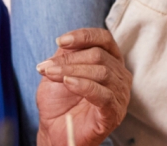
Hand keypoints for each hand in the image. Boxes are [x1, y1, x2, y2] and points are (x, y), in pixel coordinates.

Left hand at [35, 28, 130, 145]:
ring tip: (51, 75)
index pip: (104, 39)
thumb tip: (64, 43)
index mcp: (110, 61)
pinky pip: (104, 94)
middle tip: (47, 67)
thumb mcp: (60, 71)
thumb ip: (66, 55)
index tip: (60, 41)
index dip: (83, 36)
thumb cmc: (61, 101)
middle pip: (99, 55)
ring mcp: (120, 94)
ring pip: (102, 72)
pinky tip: (68, 84)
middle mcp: (119, 75)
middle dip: (69, 59)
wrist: (55, 131)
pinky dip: (84, 86)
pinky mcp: (114, 112)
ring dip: (72, 71)